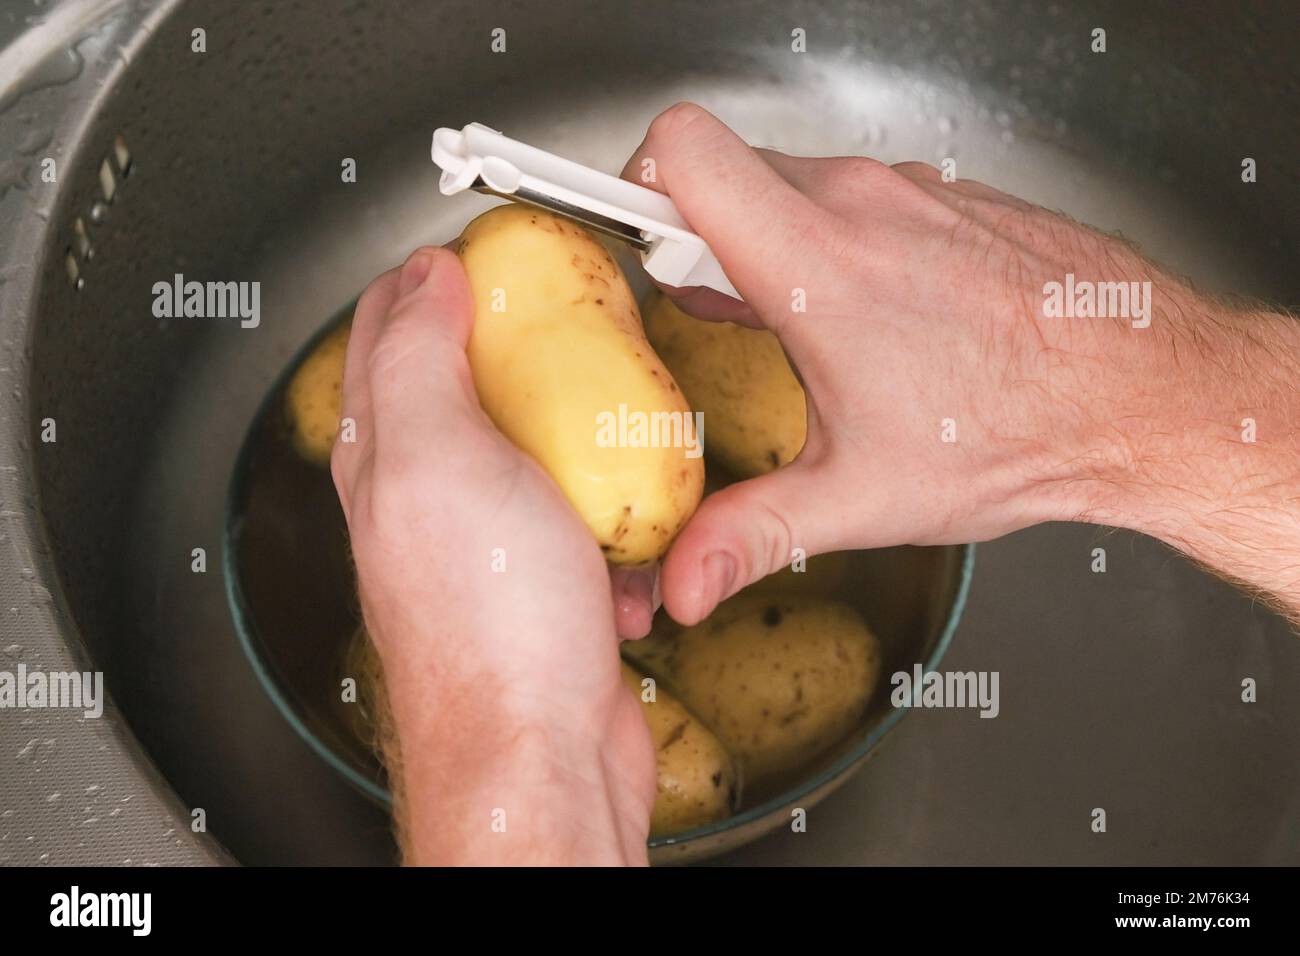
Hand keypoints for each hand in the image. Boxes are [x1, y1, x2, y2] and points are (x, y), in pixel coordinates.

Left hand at [331, 248, 654, 864]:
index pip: (388, 334)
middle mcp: (427, 499)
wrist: (543, 755)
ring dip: (587, 450)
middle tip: (576, 328)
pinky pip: (588, 532)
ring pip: (541, 461)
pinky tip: (631, 550)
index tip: (485, 250)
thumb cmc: (489, 628)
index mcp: (384, 458)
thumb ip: (422, 359)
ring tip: (623, 443)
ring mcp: (490, 547)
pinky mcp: (547, 590)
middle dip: (523, 354)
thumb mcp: (441, 460)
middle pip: (469, 389)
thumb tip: (424, 278)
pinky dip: (616, 532)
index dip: (430, 278)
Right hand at [623, 104, 1299, 625]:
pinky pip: (858, 192)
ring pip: (794, 179)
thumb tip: (686, 581)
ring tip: (802, 322)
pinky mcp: (947, 197)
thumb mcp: (859, 497)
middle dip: (700, 231)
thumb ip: (750, 534)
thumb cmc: (1015, 434)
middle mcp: (860, 202)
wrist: (1142, 394)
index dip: (637, 184)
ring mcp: (910, 191)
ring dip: (772, 238)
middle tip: (722, 309)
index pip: (681, 147)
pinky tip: (871, 312)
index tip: (639, 247)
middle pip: (725, 167)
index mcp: (814, 263)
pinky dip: (836, 236)